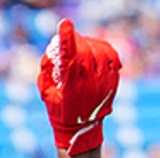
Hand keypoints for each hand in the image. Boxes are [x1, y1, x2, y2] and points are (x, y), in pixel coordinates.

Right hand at [38, 18, 120, 154]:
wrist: (81, 130)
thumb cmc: (59, 110)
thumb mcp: (46, 91)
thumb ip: (47, 68)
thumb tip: (53, 48)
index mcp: (71, 88)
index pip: (69, 59)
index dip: (67, 40)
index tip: (65, 25)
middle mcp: (90, 85)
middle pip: (86, 52)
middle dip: (77, 39)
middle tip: (71, 36)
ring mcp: (104, 84)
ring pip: (100, 53)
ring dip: (90, 43)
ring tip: (82, 45)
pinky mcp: (113, 83)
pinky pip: (113, 57)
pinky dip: (104, 48)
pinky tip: (96, 48)